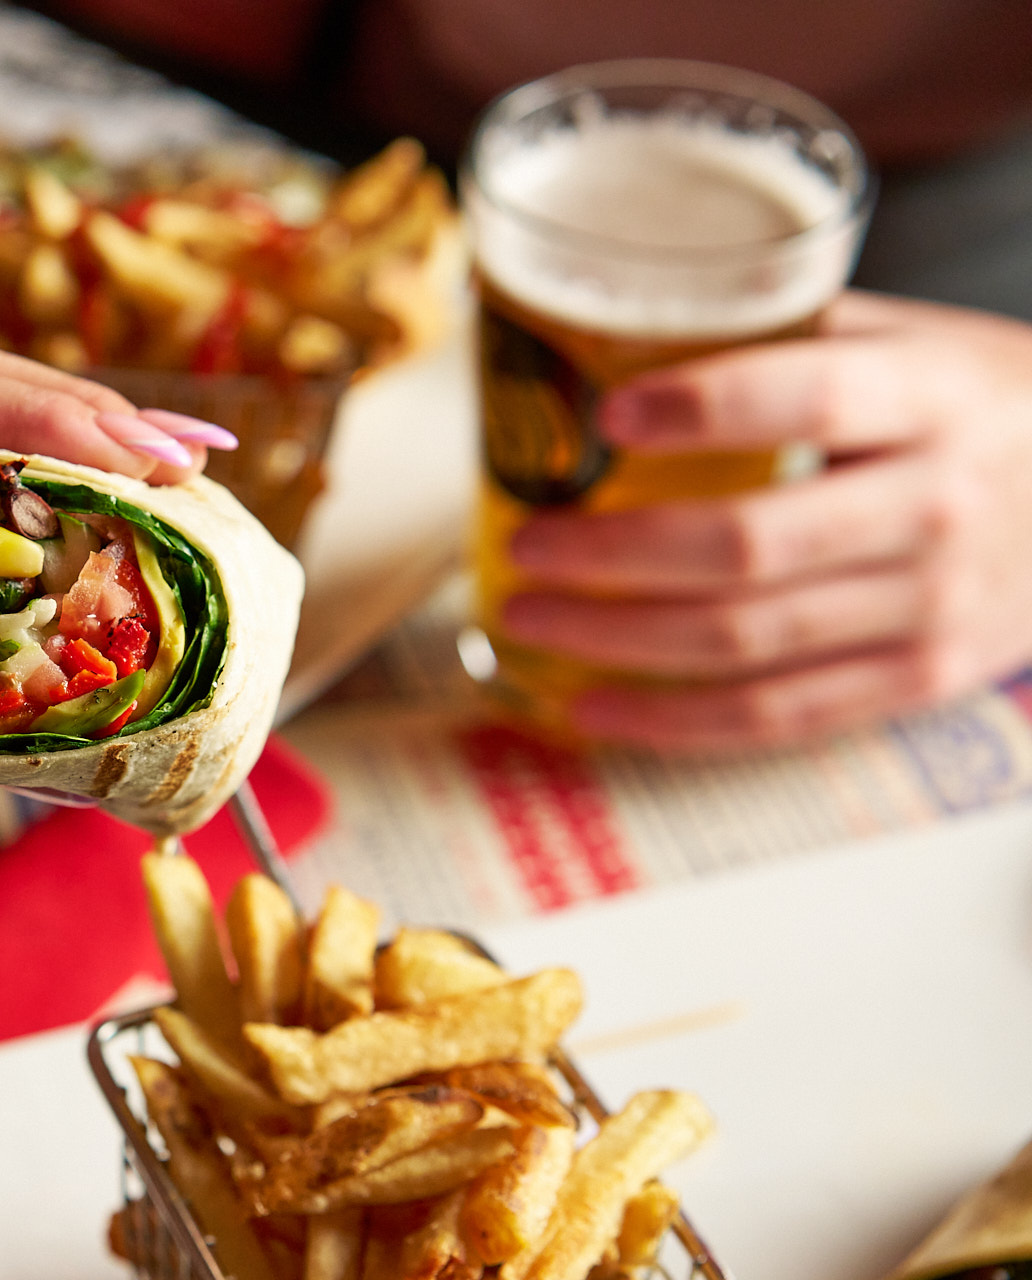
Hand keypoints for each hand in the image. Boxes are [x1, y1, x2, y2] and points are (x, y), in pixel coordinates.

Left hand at [493, 291, 1031, 749]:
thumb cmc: (984, 408)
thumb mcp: (914, 343)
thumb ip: (789, 338)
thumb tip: (613, 330)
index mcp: (932, 397)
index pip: (806, 399)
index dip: (699, 408)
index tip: (606, 416)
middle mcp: (939, 506)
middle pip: (747, 544)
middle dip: (611, 552)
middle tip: (525, 543)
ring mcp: (935, 607)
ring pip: (745, 641)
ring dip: (615, 637)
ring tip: (527, 619)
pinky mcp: (921, 680)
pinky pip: (778, 716)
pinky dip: (673, 720)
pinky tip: (592, 708)